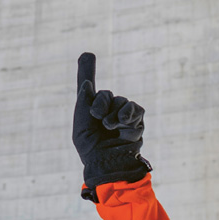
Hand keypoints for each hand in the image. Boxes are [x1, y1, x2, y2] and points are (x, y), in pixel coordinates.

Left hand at [71, 52, 150, 201]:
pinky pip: (135, 109)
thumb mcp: (81, 126)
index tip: (87, 55)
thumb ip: (83, 103)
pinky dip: (129, 114)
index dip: (87, 70)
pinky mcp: (137, 122)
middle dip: (100, 103)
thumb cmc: (91, 149)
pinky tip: (123, 124)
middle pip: (106, 94)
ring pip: (121, 101)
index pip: (90, 89)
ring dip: (114, 113)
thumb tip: (86, 84)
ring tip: (110, 127)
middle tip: (98, 118)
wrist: (106, 164)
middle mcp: (107, 111)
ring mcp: (123, 116)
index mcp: (91, 111)